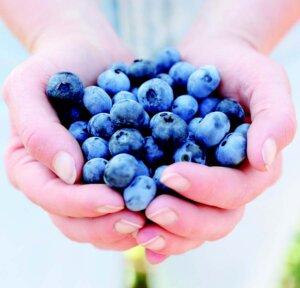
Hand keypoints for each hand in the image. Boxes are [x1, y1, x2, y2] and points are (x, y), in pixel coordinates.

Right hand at [3, 33, 145, 250]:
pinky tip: (169, 205)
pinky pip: (127, 201)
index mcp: (33, 167)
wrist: (89, 52)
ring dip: (129, 226)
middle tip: (141, 221)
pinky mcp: (115, 174)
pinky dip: (146, 209)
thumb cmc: (55, 64)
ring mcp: (88, 182)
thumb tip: (69, 173)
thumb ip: (38, 130)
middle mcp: (59, 182)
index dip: (80, 205)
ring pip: (103, 221)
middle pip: (76, 222)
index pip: (52, 198)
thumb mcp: (30, 85)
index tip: (113, 200)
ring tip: (158, 219)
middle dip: (108, 226)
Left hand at [135, 34, 295, 263]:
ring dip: (167, 234)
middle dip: (184, 219)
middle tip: (152, 210)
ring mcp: (202, 188)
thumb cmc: (238, 69)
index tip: (169, 174)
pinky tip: (133, 235)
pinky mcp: (177, 183)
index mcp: (252, 168)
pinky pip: (170, 213)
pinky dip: (155, 229)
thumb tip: (265, 159)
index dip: (205, 188)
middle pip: (214, 220)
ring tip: (138, 230)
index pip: (233, 190)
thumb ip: (275, 117)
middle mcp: (228, 185)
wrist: (207, 61)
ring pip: (191, 227)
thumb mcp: (263, 81)